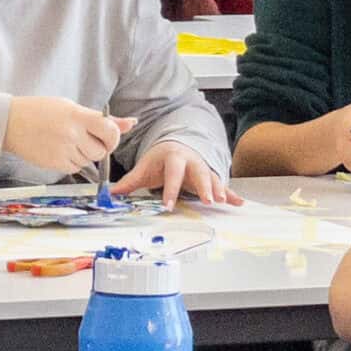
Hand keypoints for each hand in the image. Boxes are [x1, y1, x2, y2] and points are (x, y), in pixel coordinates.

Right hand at [3, 97, 130, 177]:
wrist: (10, 122)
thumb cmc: (42, 111)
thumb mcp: (71, 107)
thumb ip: (102, 118)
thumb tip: (131, 122)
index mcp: (77, 115)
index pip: (111, 130)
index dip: (114, 136)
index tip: (108, 135)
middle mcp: (72, 134)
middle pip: (102, 151)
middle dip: (98, 147)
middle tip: (83, 137)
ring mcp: (63, 151)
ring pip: (90, 161)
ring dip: (85, 154)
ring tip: (68, 141)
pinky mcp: (55, 164)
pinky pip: (76, 168)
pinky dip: (74, 162)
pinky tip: (60, 150)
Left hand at [114, 141, 242, 208]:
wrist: (177, 144)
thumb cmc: (161, 159)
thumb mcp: (145, 168)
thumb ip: (130, 182)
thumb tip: (111, 194)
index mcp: (174, 158)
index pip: (172, 174)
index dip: (170, 189)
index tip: (168, 205)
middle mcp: (192, 161)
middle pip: (199, 173)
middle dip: (204, 186)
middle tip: (208, 201)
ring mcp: (203, 168)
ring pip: (213, 179)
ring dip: (219, 190)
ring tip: (224, 201)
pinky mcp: (211, 177)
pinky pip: (222, 185)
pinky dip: (231, 194)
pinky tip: (239, 203)